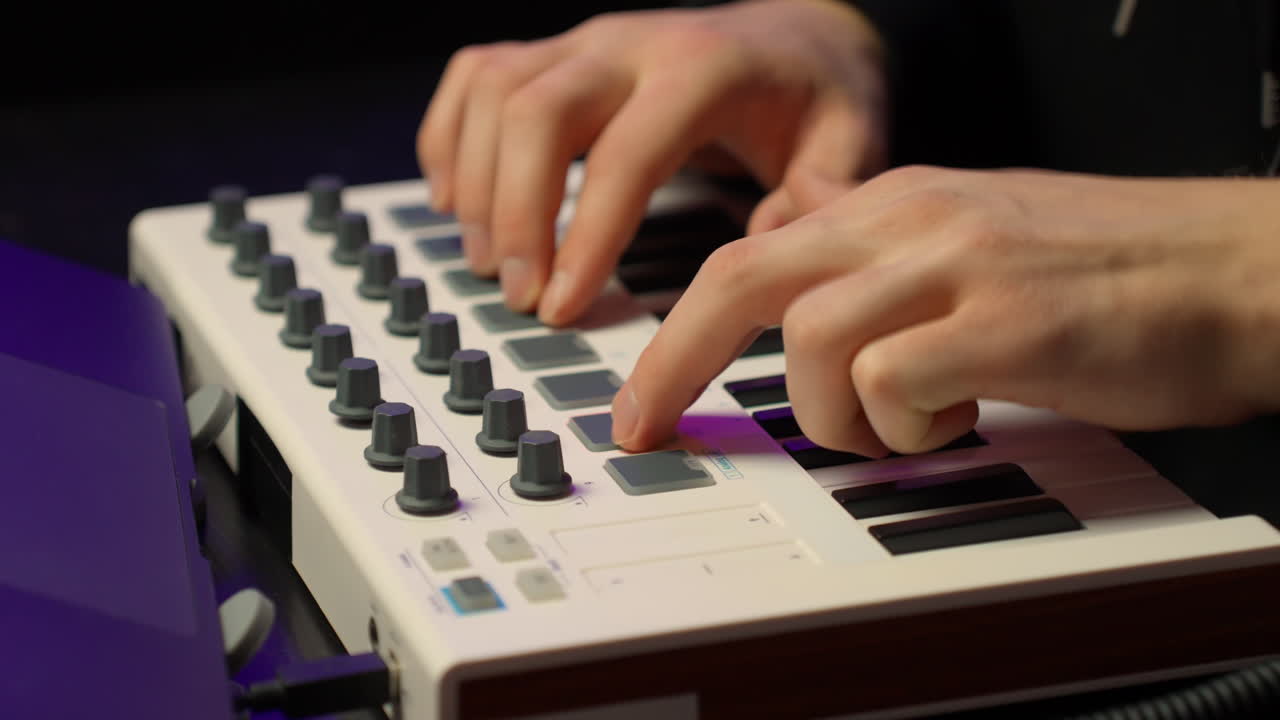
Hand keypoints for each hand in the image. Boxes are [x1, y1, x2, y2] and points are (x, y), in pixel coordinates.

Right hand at [417, 0, 887, 324]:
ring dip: (476, 184)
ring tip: (489, 262)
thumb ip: (823, 201)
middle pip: (535, 111)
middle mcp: (633, 43)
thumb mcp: (847, 145)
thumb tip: (776, 259)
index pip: (624, 153)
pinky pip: (474, 76)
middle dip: (514, 215)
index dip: (584, 237)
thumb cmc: (816, 98)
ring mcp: (586, 42)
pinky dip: (450, 136)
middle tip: (521, 295)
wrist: (797, 34)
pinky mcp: (556, 52)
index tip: (563, 308)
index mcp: (705, 68)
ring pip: (493, 91)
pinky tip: (457, 199)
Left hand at [611, 165, 1279, 454]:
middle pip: (741, 280)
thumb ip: (884, 271)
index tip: (645, 394)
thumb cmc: (1111, 274)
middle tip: (648, 425)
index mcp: (897, 206)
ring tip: (903, 426)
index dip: (677, 329)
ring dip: (836, 413)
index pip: (748, 256)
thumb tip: (803, 308)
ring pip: (812, 340)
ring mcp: (958, 264)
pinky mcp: (1009, 321)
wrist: (1239, 267)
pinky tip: (960, 421)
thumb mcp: (970, 248)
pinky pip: (895, 379)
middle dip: (674, 362)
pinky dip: (906, 426)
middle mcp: (913, 221)